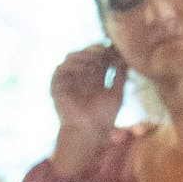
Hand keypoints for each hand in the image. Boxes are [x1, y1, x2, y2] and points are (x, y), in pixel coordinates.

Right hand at [49, 44, 126, 173]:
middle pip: (86, 55)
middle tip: (106, 49)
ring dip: (84, 53)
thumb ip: (120, 75)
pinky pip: (60, 69)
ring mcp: (68, 81)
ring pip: (72, 58)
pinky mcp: (57, 87)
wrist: (89, 132)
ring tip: (96, 54)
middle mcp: (80, 78)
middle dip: (96, 50)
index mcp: (94, 79)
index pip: (99, 59)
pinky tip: (84, 63)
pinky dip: (71, 63)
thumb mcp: (117, 91)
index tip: (116, 49)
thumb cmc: (104, 116)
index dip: (106, 52)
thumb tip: (125, 57)